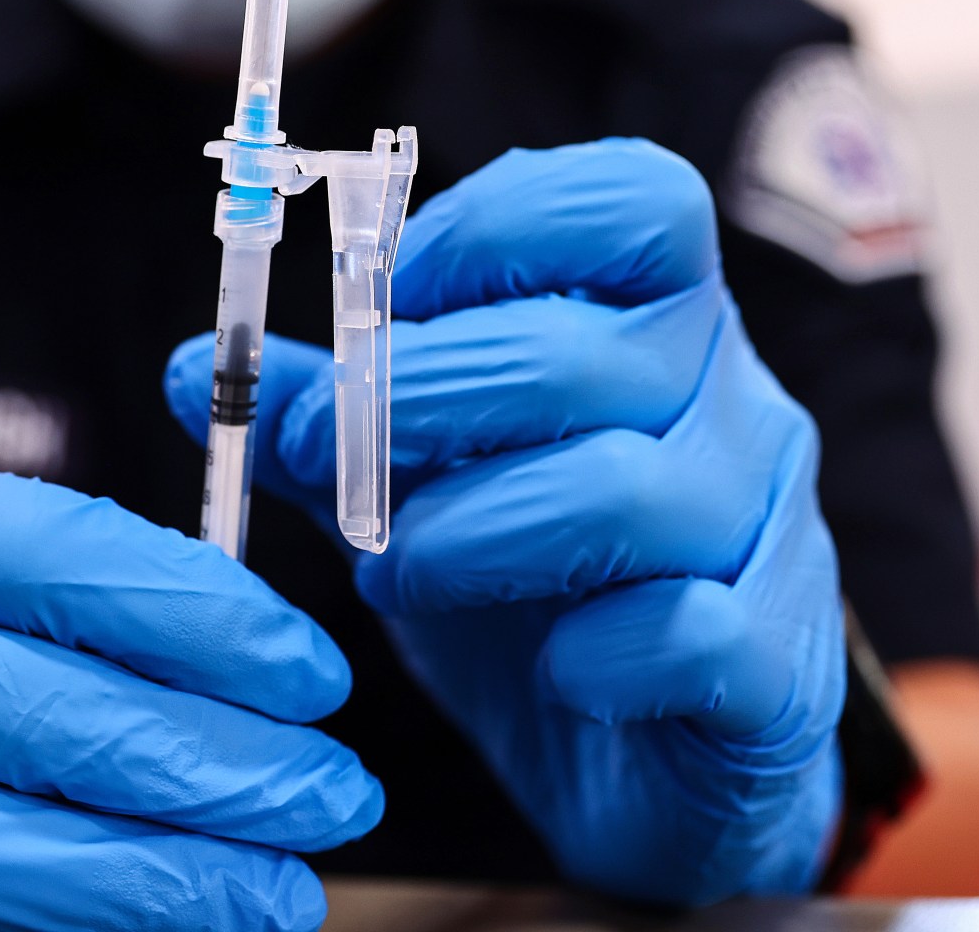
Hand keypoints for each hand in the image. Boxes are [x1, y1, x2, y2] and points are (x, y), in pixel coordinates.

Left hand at [167, 138, 843, 903]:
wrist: (663, 780)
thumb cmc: (545, 596)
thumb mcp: (423, 490)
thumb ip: (328, 422)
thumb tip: (194, 366)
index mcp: (660, 323)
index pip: (634, 198)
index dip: (498, 228)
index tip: (391, 301)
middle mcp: (736, 403)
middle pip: (584, 352)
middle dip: (418, 402)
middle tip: (327, 459)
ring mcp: (773, 531)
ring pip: (628, 487)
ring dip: (472, 535)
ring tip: (399, 573)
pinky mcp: (784, 665)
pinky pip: (691, 633)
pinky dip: (593, 655)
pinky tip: (555, 670)